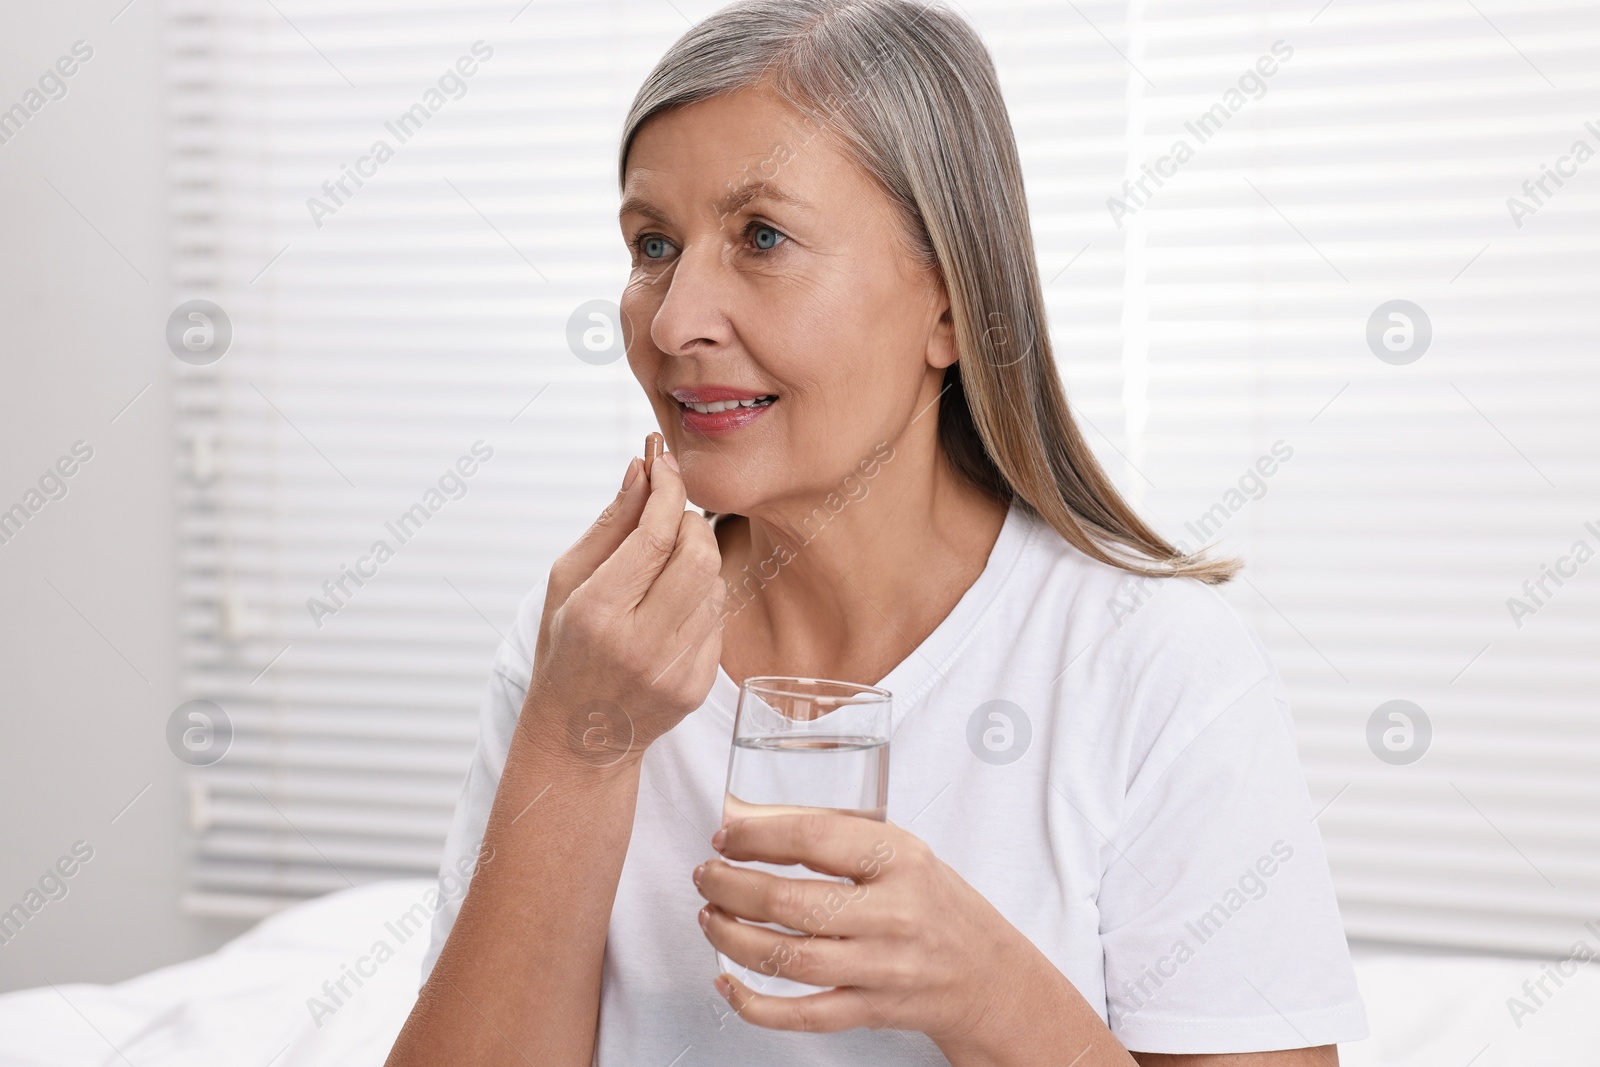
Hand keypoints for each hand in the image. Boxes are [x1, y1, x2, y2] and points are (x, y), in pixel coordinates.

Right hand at [521, 446, 724, 768]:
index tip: (665, 462)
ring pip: (714, 583)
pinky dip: (700, 600)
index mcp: (597, 613)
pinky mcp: (699, 685)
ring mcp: (674, 669)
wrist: (579, 736)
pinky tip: (670, 610)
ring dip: (696, 561)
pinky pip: (718, 618)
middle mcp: (640, 643)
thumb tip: (641, 469)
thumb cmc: (565, 650)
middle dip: (690, 522)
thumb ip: (609, 525)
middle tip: (669, 519)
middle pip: (698, 555)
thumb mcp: (566, 583)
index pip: (653, 536)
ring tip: (663, 571)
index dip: (667, 490)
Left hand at [693, 813, 1042, 1053]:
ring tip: (709, 917)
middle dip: (731, 887)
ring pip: (788, 958)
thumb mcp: (906, 853)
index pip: (814, 837)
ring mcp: (882, 967)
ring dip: (732, 937)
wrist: (986, 973)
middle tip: (706, 876)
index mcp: (901, 859)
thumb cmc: (935, 903)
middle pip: (791, 903)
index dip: (757, 836)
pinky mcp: (871, 1009)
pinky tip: (725, 980)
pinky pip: (801, 1014)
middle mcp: (893, 913)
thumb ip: (845, 840)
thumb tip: (759, 827)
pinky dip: (753, 1003)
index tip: (726, 836)